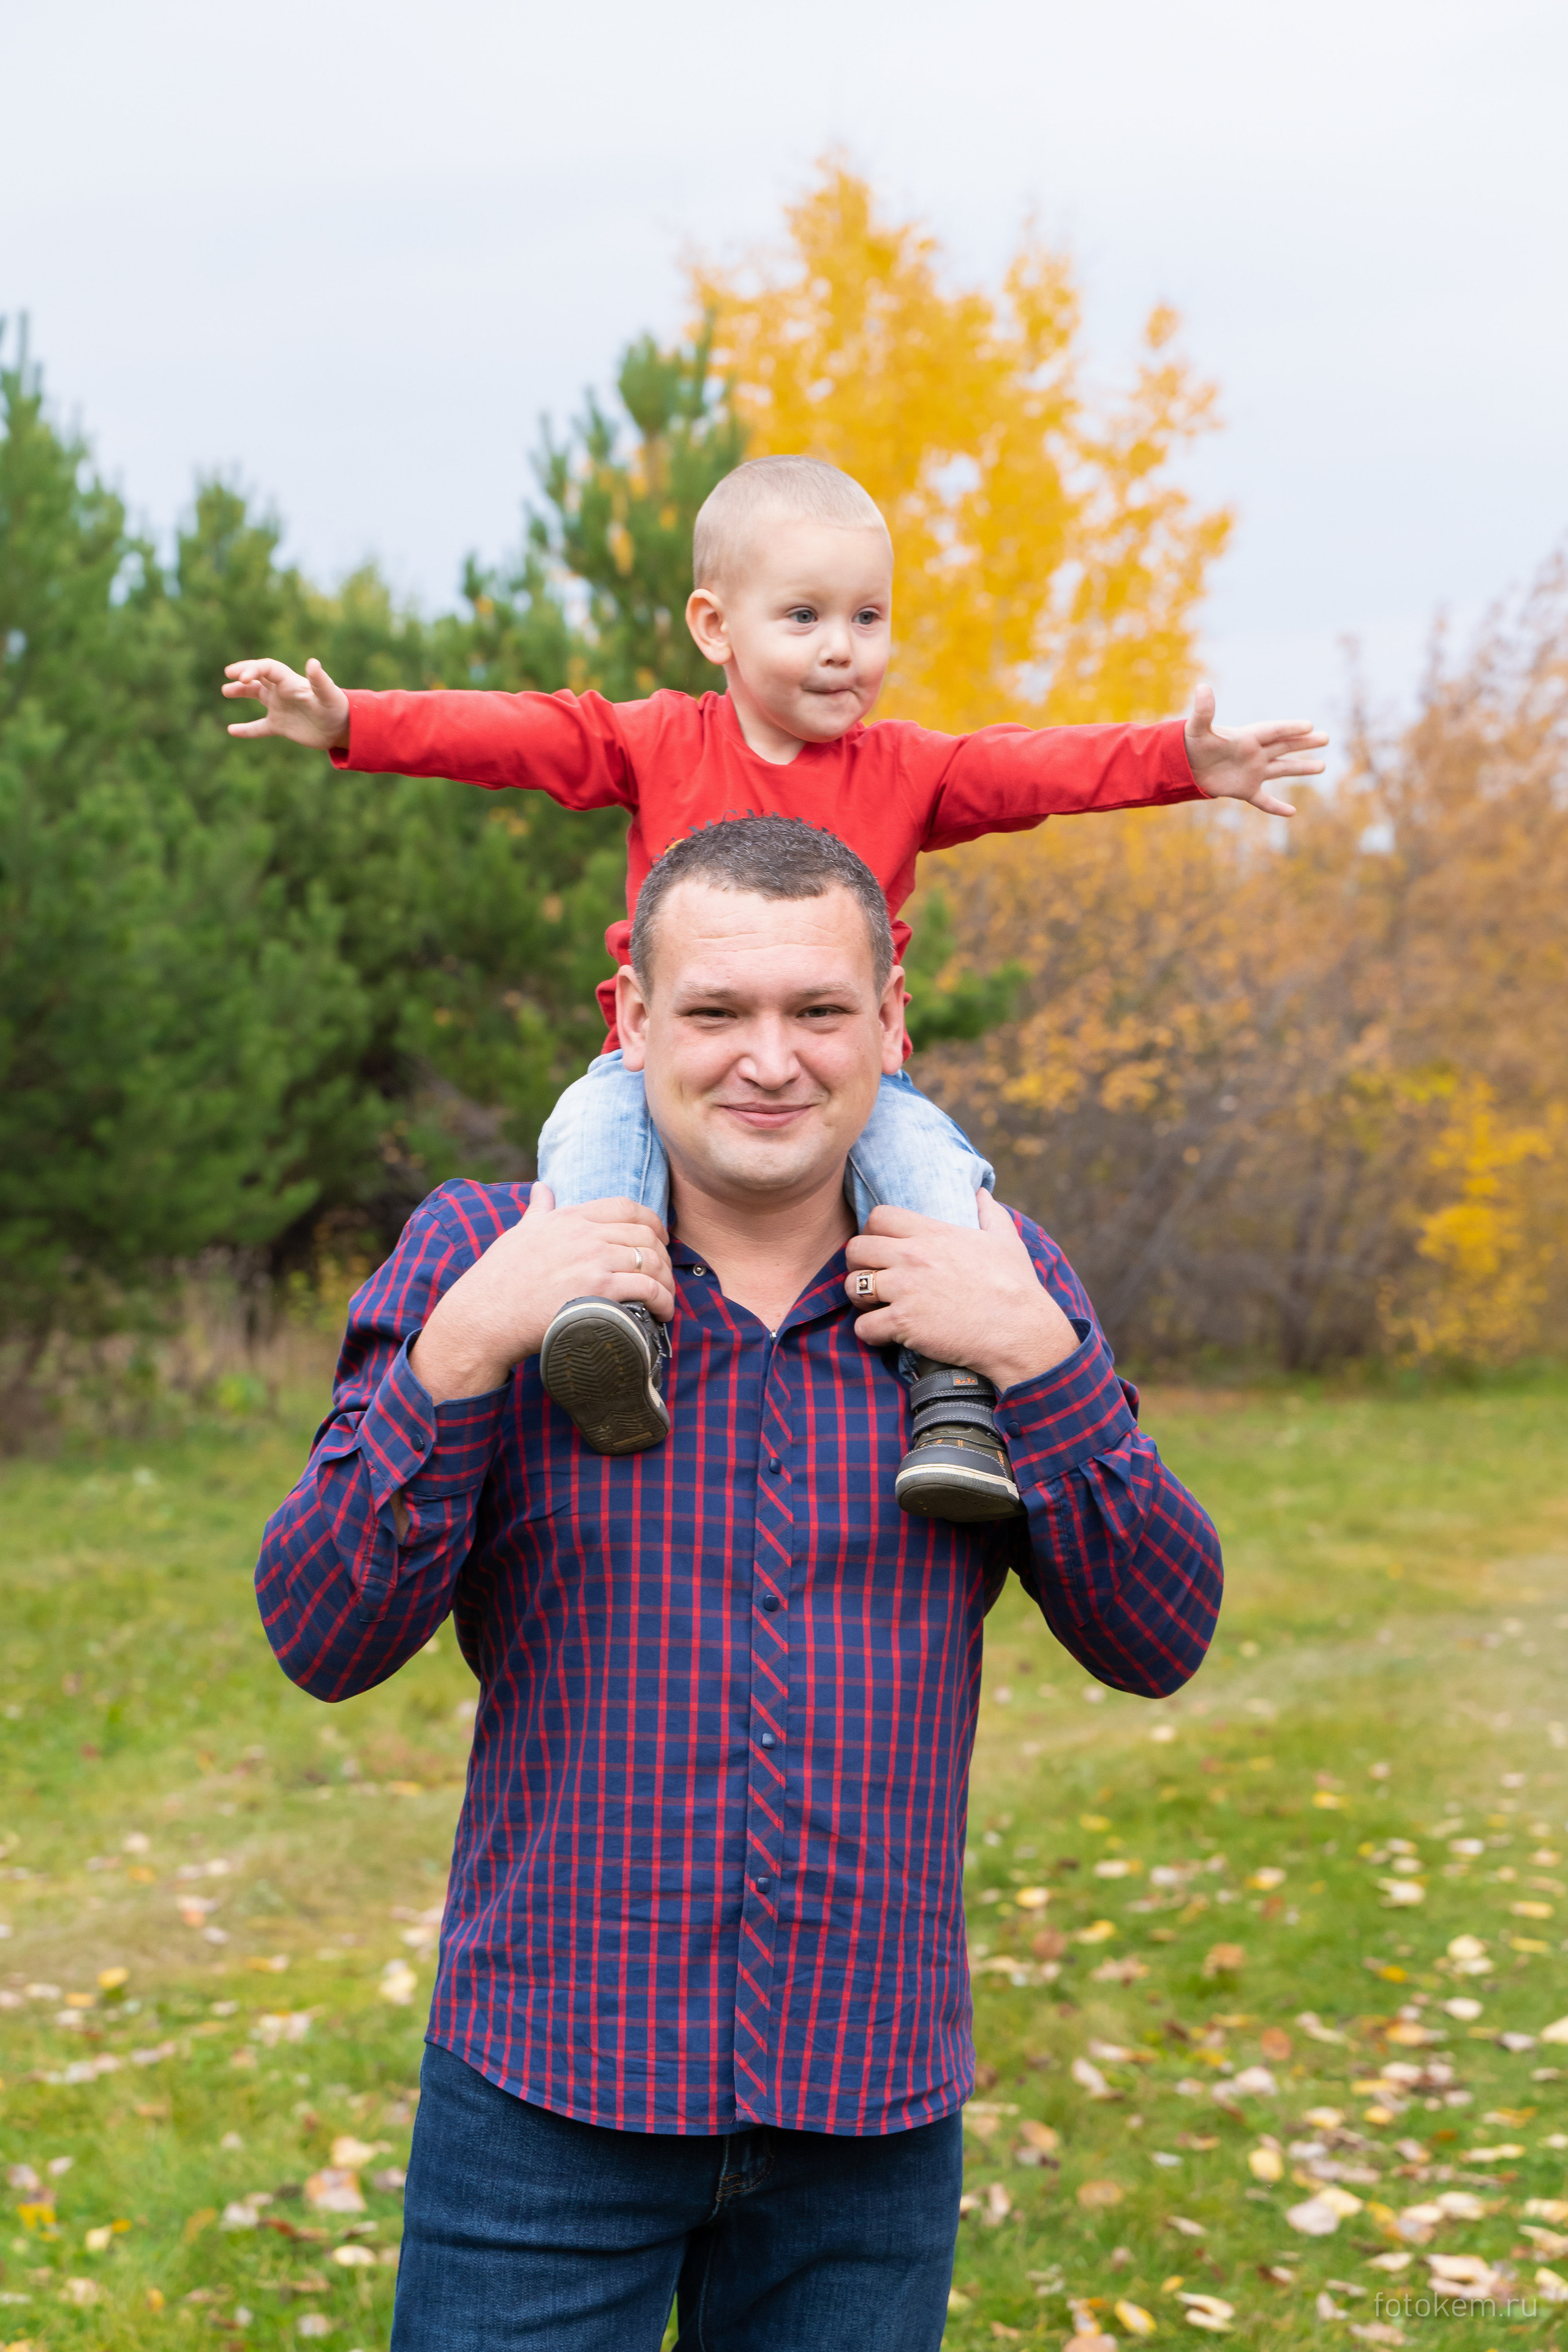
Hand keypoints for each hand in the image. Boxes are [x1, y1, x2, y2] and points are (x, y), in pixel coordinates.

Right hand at [222, 656, 350, 748]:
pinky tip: (232, 730)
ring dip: (241, 692)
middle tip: (229, 674)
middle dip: (244, 673)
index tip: (242, 677)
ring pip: (255, 695)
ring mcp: (280, 708)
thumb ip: (319, 680)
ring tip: (225, 691)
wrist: (343, 729)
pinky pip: (259, 727)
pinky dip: (246, 730)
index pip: (268, 668)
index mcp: (291, 682)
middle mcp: (282, 692)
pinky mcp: (280, 726)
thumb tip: (312, 662)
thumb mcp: (329, 695)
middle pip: (258, 677)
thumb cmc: (337, 708)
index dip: (254, 669)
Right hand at [409, 1188, 673, 1404]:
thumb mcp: (520, 1233)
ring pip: (651, 1262)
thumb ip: (537, 1210)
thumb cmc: (499, 1279)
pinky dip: (663, 1301)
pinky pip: (648, 1289)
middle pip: (645, 1235)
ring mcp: (593, 1260)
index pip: (626, 1207)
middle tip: (663, 1278)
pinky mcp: (598, 1290)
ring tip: (666, 1300)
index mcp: (569, 1217)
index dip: (652, 1223)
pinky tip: (663, 1313)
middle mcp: (585, 1234)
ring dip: (667, 1282)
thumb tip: (540, 1188)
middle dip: (663, 1257)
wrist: (484, 1316)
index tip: (660, 1241)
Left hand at [843, 1194, 1080, 1392]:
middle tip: (873, 1281)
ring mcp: (906, 1289)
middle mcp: (914, 1256)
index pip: (879, 1216)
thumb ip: (990, 1213)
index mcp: (934, 1233)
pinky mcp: (904, 1322)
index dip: (872, 1232)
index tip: (881, 1250)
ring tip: (877, 1308)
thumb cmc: (1017, 1287)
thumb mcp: (1006, 1240)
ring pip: (852, 1286)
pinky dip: (869, 1333)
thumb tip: (981, 1192)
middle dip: (858, 1265)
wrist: (1022, 1331)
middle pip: (855, 1248)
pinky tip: (886, 1335)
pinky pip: (862, 1326)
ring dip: (860, 1300)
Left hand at [1183, 683, 1327, 817]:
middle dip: (1304, 743)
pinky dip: (1276, 807)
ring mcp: (1252, 772)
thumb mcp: (1198, 728)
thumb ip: (1204, 711)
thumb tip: (1202, 687)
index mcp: (1246, 737)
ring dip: (1301, 768)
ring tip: (1322, 766)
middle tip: (1326, 738)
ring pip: (1282, 769)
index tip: (1309, 726)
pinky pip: (1264, 800)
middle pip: (1284, 746)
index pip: (1273, 731)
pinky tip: (1292, 812)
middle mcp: (1254, 753)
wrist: (1182, 765)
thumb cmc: (1190, 743)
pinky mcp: (1245, 789)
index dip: (1289, 728)